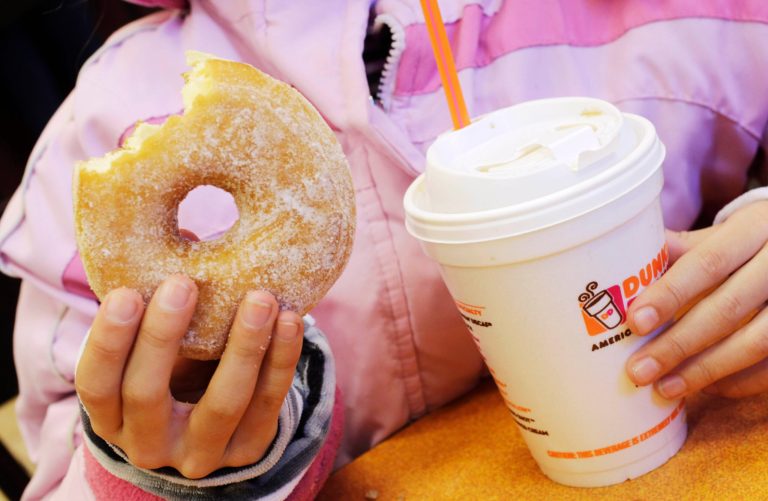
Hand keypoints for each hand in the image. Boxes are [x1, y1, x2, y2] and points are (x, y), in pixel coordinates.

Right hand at [75, 275, 303, 478]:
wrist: (214, 427)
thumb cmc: (173, 370)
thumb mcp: (155, 348)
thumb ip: (159, 302)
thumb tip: (187, 230)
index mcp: (113, 416)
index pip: (96, 383)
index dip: (108, 340)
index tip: (126, 291)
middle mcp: (148, 444)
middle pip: (146, 394)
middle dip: (163, 336)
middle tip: (183, 282)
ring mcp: (199, 453)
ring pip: (222, 403)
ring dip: (243, 346)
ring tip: (260, 298)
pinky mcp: (247, 451)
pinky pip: (267, 404)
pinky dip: (280, 360)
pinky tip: (290, 320)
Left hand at [625, 201, 767, 399]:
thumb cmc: (746, 244)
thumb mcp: (720, 235)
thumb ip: (679, 249)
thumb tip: (619, 263)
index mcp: (753, 228)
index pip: (708, 263)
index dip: (671, 294)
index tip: (634, 322)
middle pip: (728, 308)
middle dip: (679, 344)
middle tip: (639, 371)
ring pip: (756, 342)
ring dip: (705, 370)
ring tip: (664, 388)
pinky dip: (739, 382)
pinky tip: (706, 389)